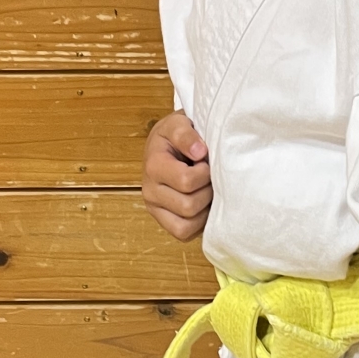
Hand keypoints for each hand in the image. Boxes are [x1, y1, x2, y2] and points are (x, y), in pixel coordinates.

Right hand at [142, 111, 211, 241]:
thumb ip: (186, 134)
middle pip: (188, 206)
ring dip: (203, 210)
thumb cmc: (175, 135)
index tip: (205, 161)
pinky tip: (202, 204)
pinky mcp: (163, 221)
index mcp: (153, 165)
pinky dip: (198, 223)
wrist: (166, 142)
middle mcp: (149, 191)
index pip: (186, 181)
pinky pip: (184, 234)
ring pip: (186, 226)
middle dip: (206, 191)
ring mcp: (155, 209)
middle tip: (209, 178)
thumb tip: (199, 152)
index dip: (204, 173)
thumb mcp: (178, 124)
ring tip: (205, 191)